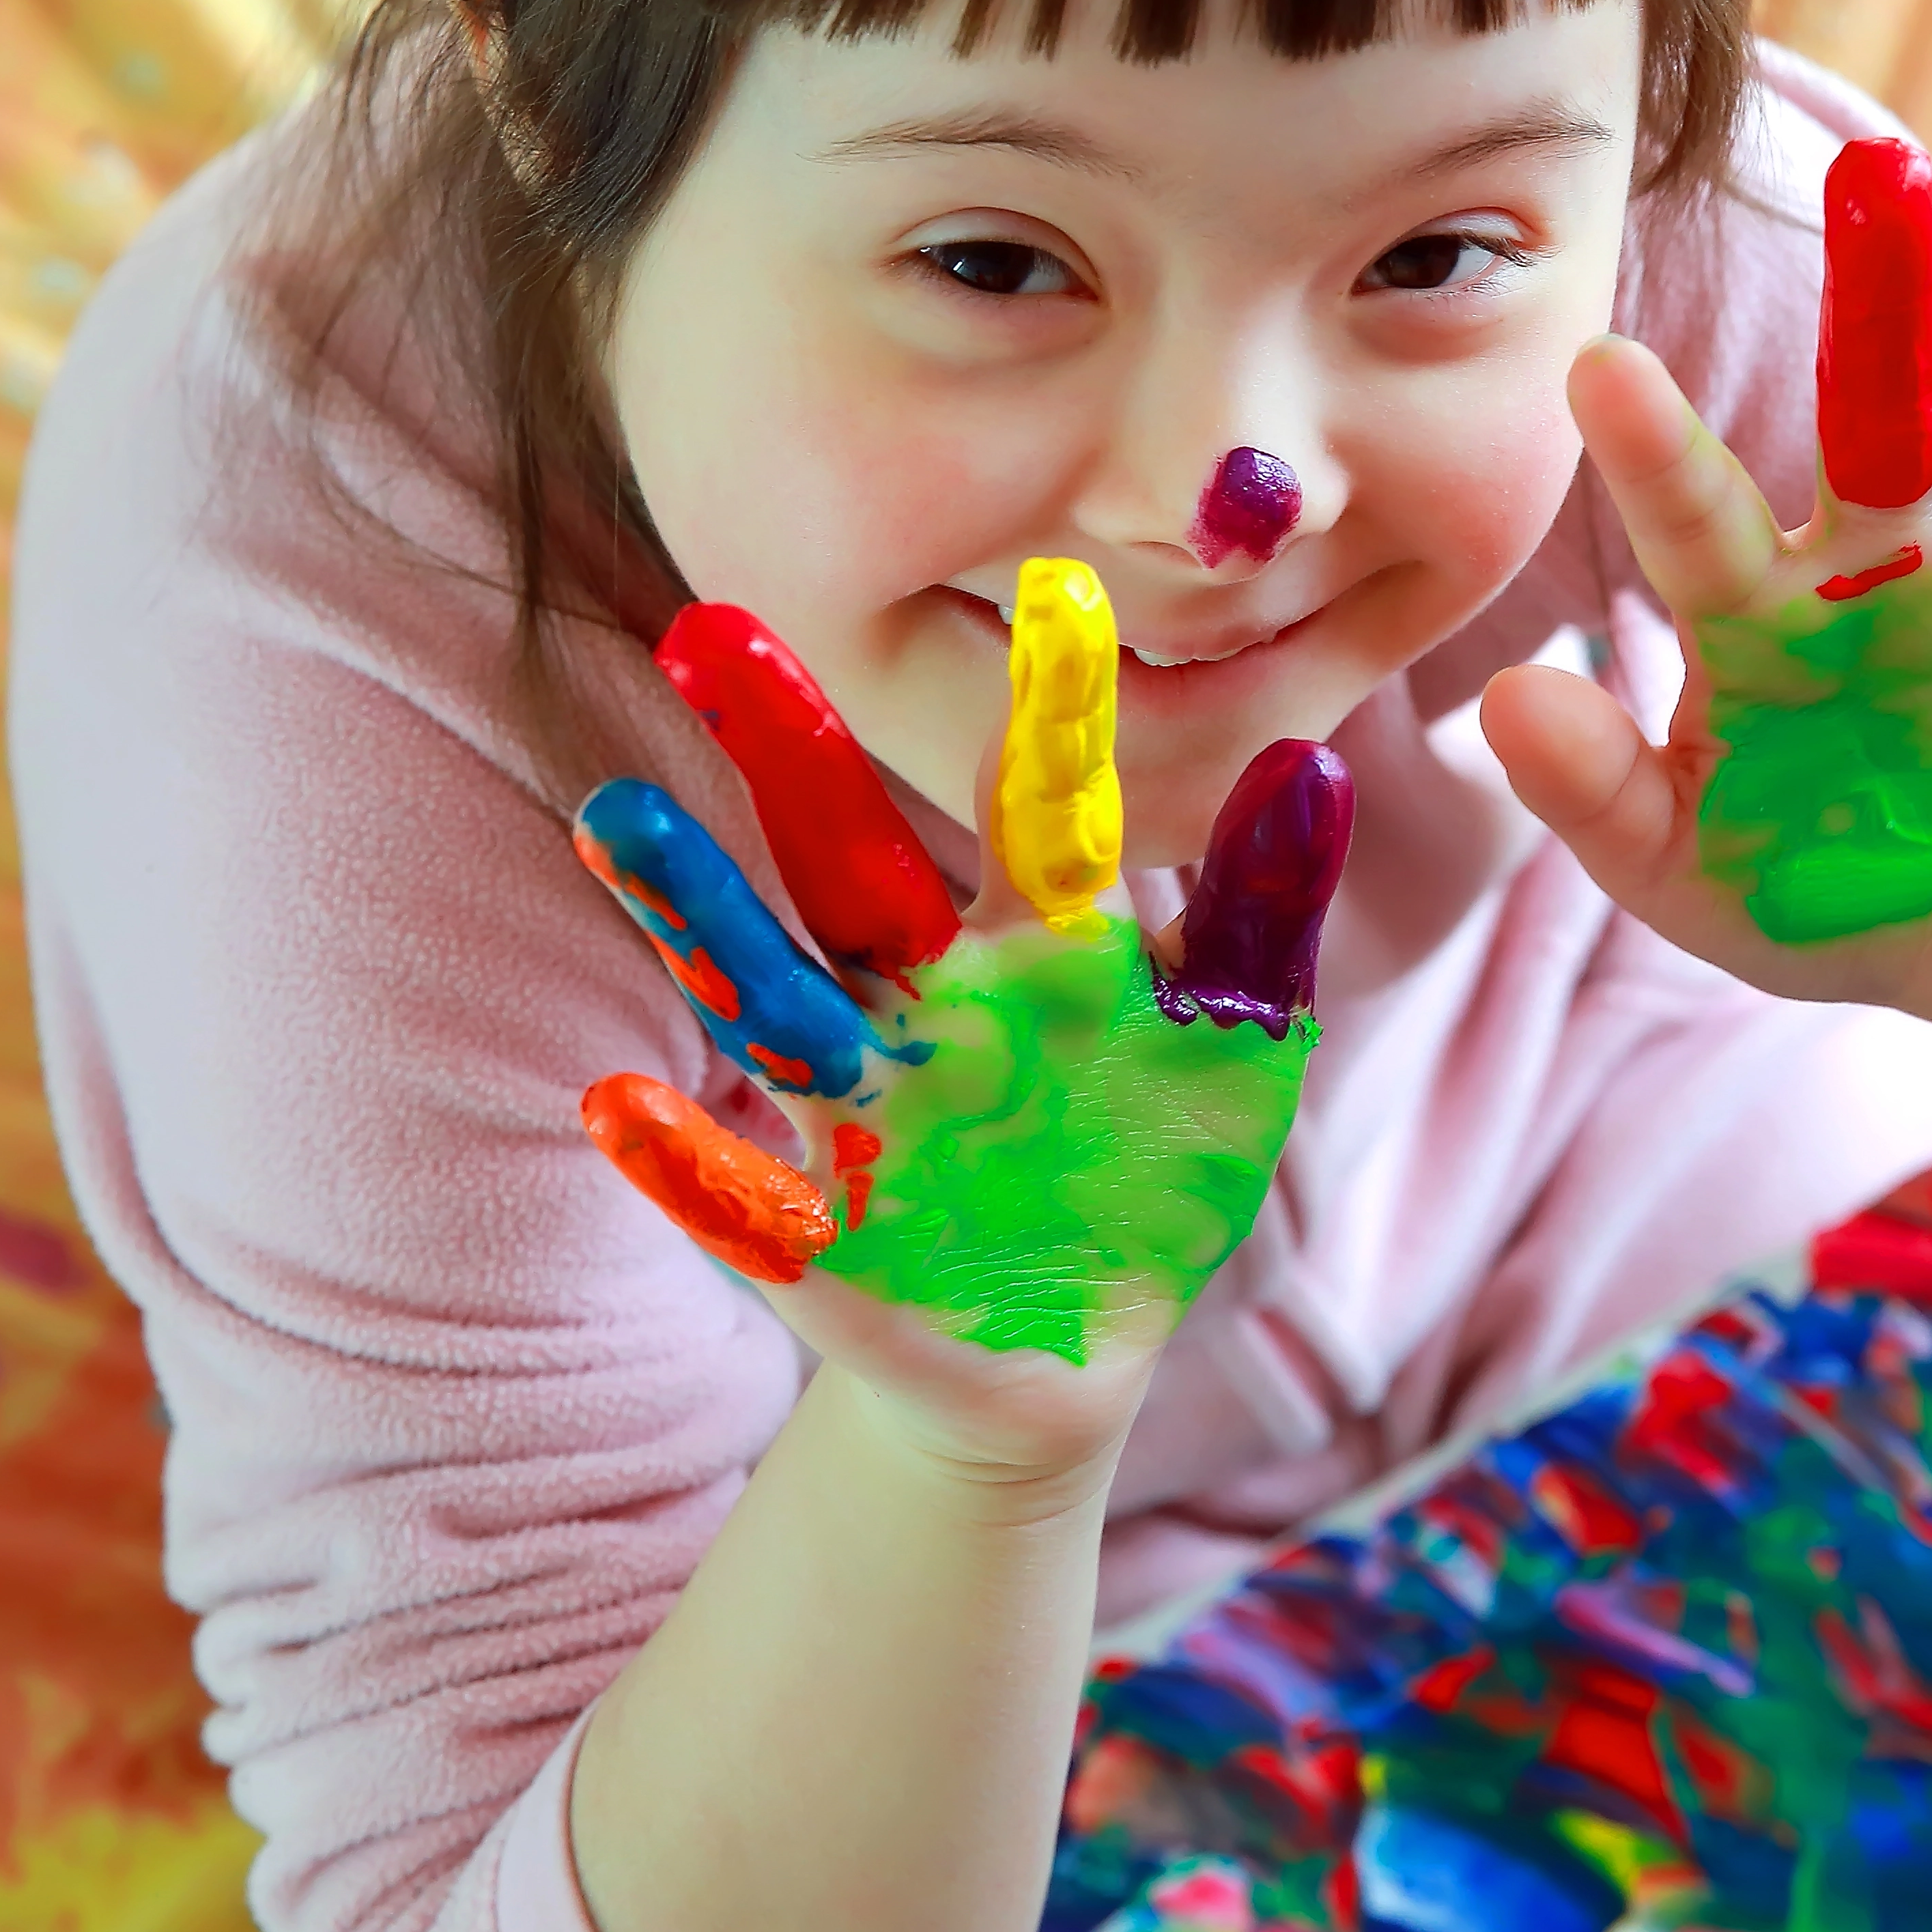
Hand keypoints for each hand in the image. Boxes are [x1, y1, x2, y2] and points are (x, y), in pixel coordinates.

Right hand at [570, 567, 1353, 1476]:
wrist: (1073, 1352)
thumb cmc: (1151, 1173)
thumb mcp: (1232, 1050)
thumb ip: (1259, 919)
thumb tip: (1312, 762)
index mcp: (1034, 945)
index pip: (1037, 804)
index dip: (1048, 707)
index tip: (1053, 579)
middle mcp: (925, 1001)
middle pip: (851, 863)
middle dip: (788, 756)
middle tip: (711, 625)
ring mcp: (864, 1113)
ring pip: (770, 997)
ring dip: (697, 912)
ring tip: (620, 815)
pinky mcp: (821, 1244)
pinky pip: (743, 1199)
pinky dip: (684, 1161)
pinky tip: (620, 1107)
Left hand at [1481, 98, 1931, 1043]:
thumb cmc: (1813, 890)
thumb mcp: (1689, 872)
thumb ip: (1597, 794)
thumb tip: (1501, 700)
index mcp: (1762, 612)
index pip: (1699, 519)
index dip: (1654, 452)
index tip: (1596, 364)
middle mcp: (1884, 554)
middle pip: (1876, 403)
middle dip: (1876, 289)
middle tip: (1867, 168)